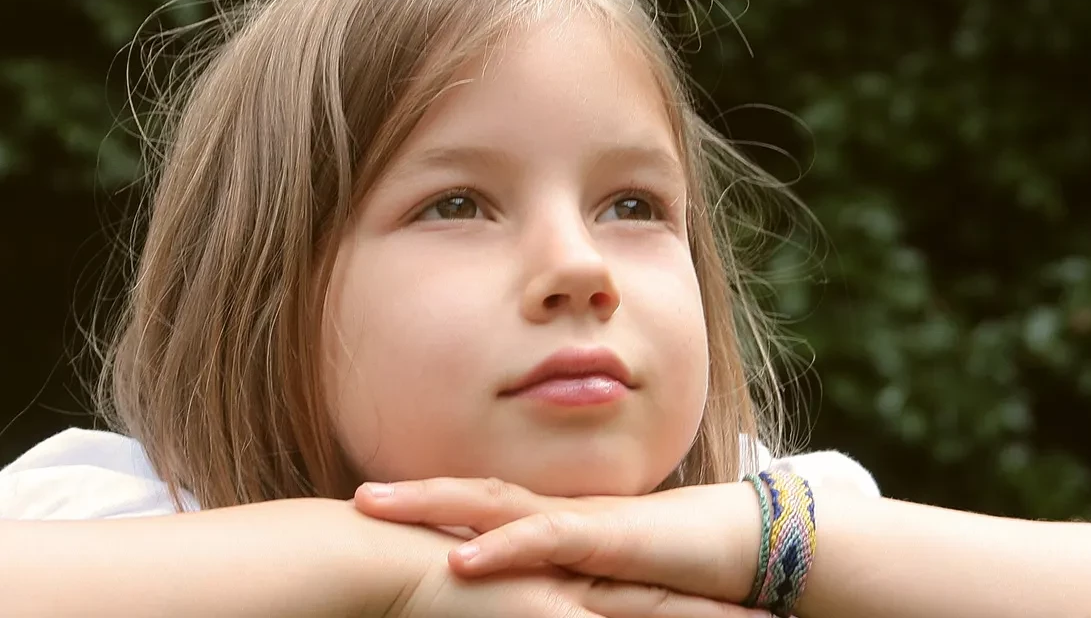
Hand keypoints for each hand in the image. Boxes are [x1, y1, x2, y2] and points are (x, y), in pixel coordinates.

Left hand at [355, 478, 766, 604]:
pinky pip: (545, 539)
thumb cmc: (667, 570)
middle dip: (410, 496)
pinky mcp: (606, 539)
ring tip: (378, 505)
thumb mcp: (594, 584)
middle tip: (355, 497)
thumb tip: (501, 595)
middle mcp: (554, 513)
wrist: (735, 552)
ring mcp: (578, 521)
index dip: (425, 505)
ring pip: (493, 505)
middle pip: (469, 495)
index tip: (371, 506)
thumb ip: (552, 586)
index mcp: (547, 522)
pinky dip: (502, 547)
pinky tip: (462, 558)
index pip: (474, 507)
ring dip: (432, 504)